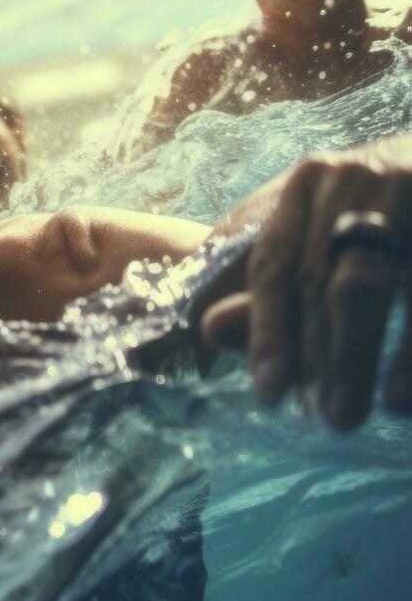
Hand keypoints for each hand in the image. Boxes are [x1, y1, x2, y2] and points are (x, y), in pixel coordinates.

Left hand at [201, 137, 411, 428]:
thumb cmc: (374, 205)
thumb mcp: (318, 232)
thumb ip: (268, 285)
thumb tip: (209, 331)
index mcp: (306, 185)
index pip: (273, 262)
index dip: (264, 328)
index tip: (270, 388)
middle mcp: (352, 181)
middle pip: (321, 280)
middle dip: (319, 356)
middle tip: (327, 419)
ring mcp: (405, 190)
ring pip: (367, 285)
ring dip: (357, 356)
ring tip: (352, 414)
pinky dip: (409, 349)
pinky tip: (402, 394)